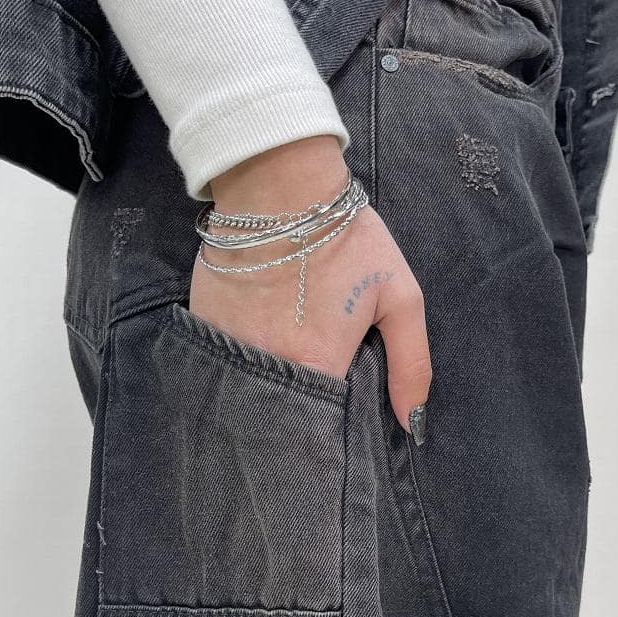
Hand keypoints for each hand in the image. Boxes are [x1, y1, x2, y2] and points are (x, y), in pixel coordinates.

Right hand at [188, 136, 430, 440]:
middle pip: (281, 415)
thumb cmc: (348, 238)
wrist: (280, 184)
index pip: (321, 427)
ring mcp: (228, 345)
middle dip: (295, 419)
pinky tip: (256, 344)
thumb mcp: (400, 296)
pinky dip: (238, 363)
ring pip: (248, 391)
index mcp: (316, 364)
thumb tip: (413, 423)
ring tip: (283, 370)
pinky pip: (221, 361)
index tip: (338, 427)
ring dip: (265, 390)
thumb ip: (411, 364)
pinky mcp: (203, 323)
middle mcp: (267, 364)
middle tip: (311, 396)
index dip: (330, 432)